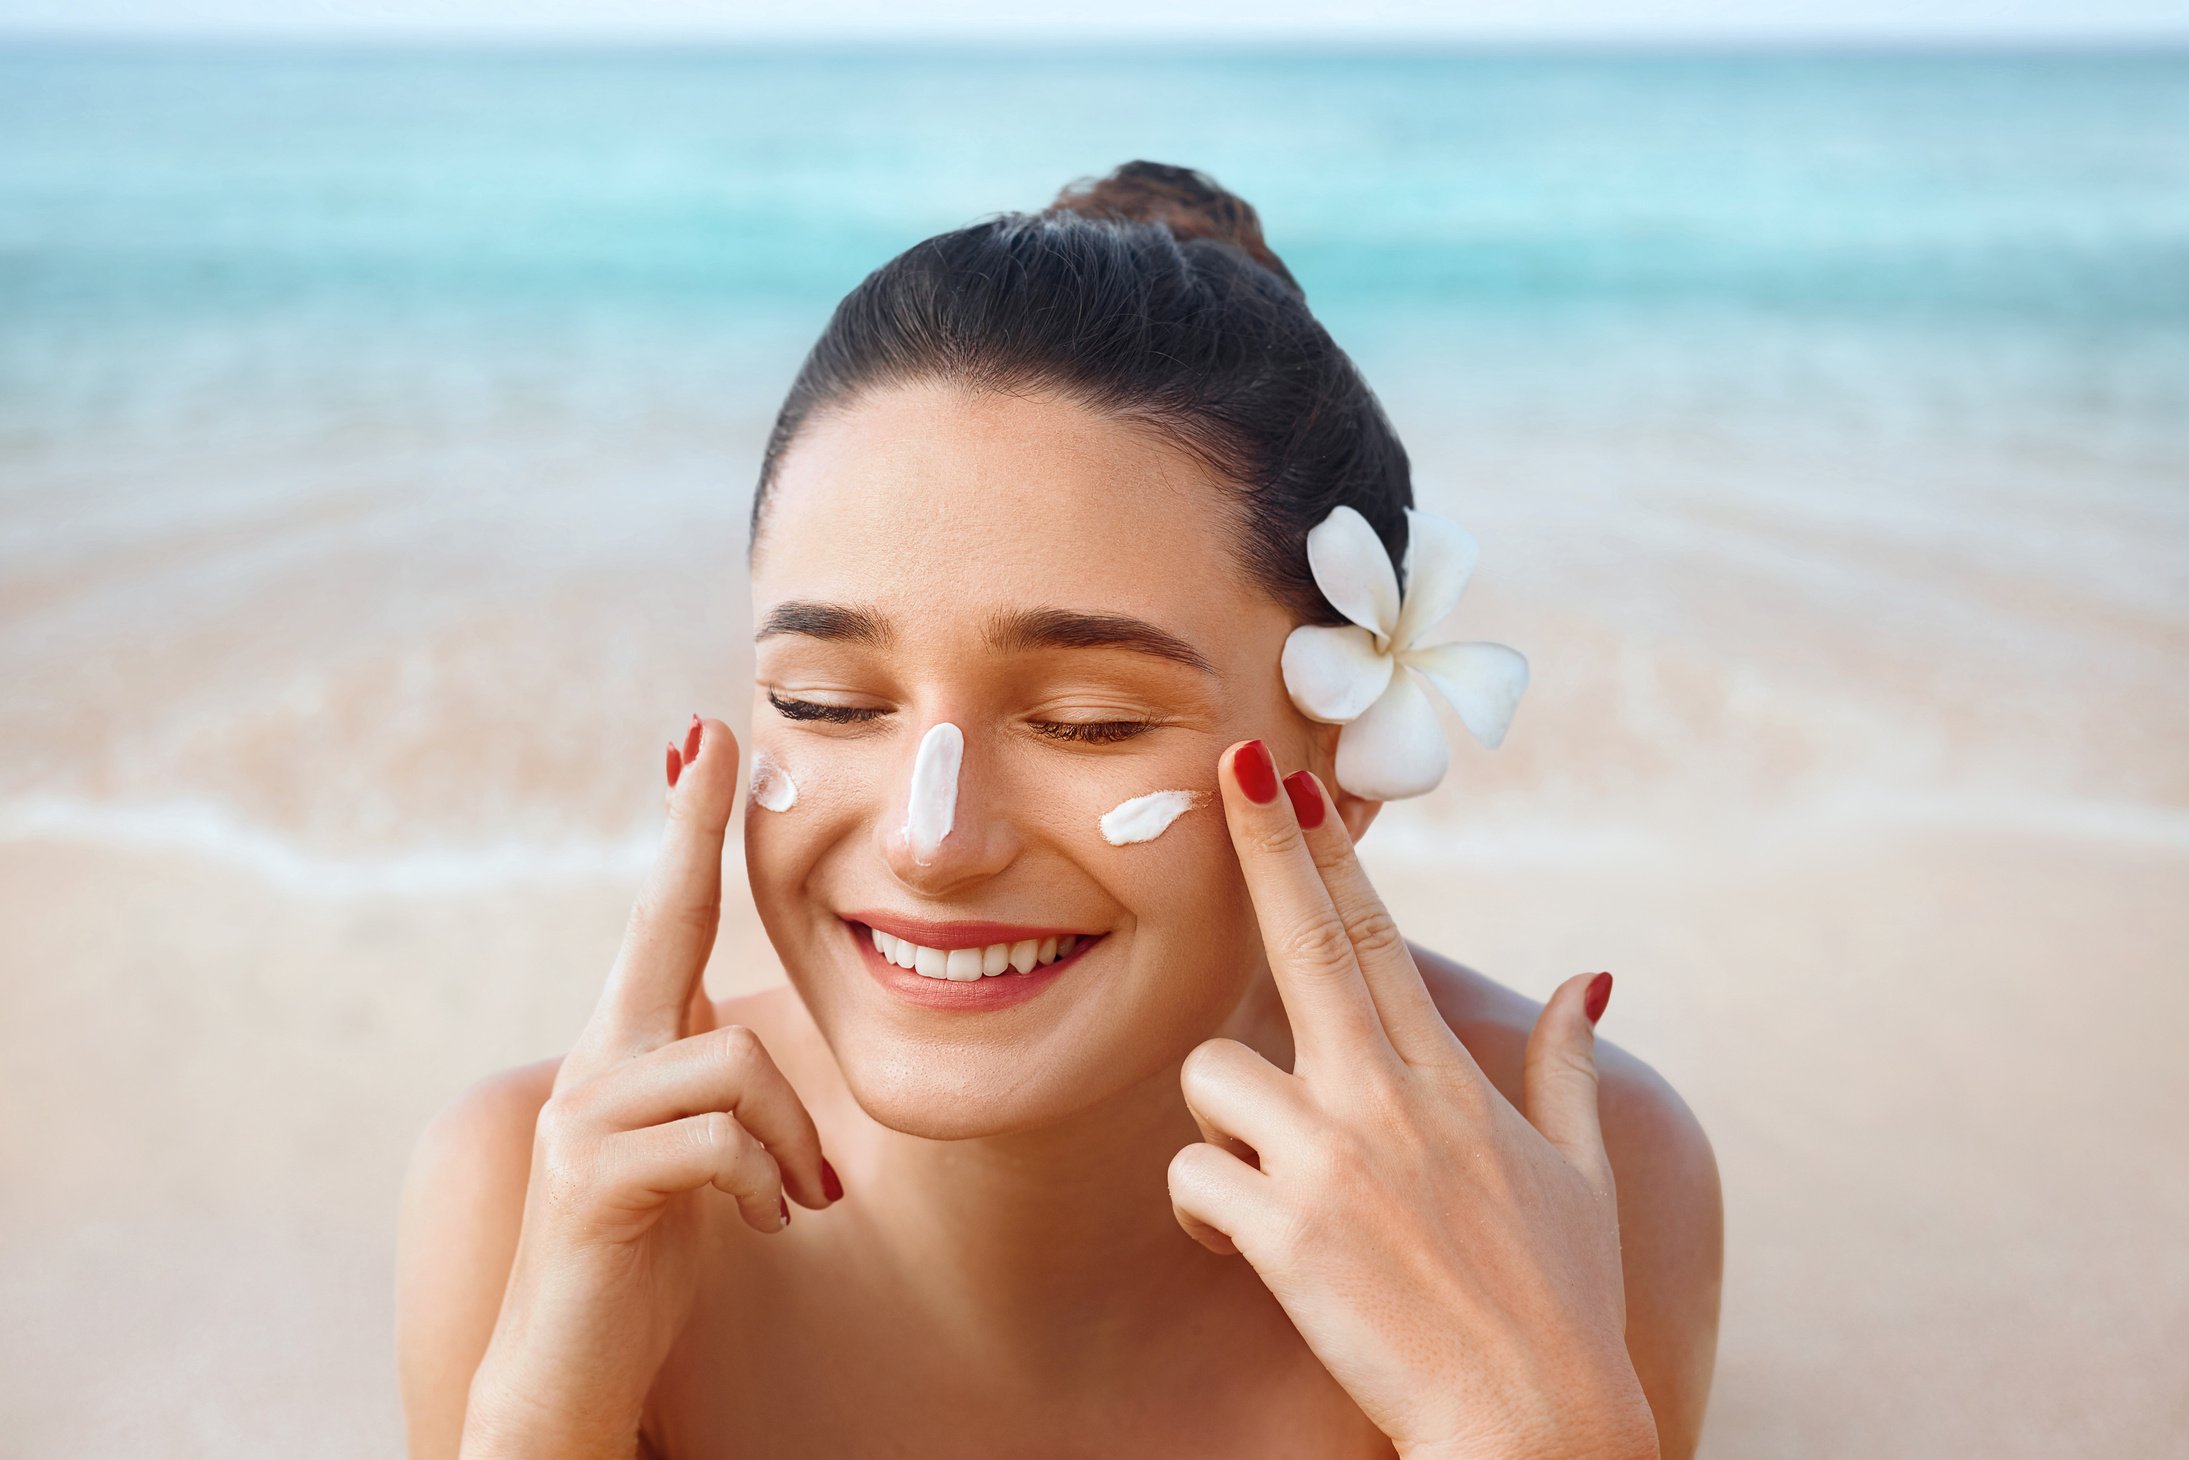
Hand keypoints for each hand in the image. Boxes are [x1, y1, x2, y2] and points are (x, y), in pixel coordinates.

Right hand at [462, 716, 841, 1459]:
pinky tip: (768, 1222)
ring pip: (735, 1066)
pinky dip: (767, 1185)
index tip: (706, 738)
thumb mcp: (684, 1141)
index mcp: (630, 1044)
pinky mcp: (595, 1178)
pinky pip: (721, 1143)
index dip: (686, 827)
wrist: (573, 1364)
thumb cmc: (647, 1245)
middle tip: (718, 744)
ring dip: (794, 1141)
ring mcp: (586, 1114)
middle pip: (664, 924)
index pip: (666, 915)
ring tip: (800, 1197)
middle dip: (692, 833)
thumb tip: (716, 1010)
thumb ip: (696, 1071)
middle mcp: (597, 1058)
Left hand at [1166, 739, 1657, 1459]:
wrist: (1536, 1424)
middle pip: (1306, 940)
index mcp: (1446, 1079)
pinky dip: (1204, 1210)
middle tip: (1230, 766)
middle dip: (1264, 845)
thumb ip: (1565, 1067)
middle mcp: (1387, 1098)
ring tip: (1264, 1187)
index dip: (1331, 852)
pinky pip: (1194, 1177)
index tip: (1296, 782)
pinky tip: (1245, 1250)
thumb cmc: (1560, 1305)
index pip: (1376, 936)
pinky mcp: (1286, 1228)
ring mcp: (1334, 1158)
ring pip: (1214, 1075)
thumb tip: (1589, 978)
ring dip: (1219, 1121)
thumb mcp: (1580, 1175)